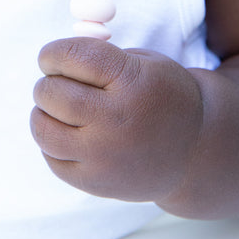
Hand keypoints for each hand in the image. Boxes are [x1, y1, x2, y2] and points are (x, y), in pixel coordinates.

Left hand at [31, 38, 202, 203]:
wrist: (194, 150)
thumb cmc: (161, 96)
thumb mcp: (143, 62)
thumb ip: (99, 56)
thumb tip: (52, 61)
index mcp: (132, 82)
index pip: (72, 57)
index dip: (53, 54)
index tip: (51, 58)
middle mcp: (117, 121)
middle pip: (53, 93)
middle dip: (48, 83)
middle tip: (58, 83)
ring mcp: (105, 157)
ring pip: (44, 129)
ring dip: (43, 112)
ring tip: (60, 109)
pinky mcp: (95, 184)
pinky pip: (52, 159)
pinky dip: (52, 142)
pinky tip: (70, 133)